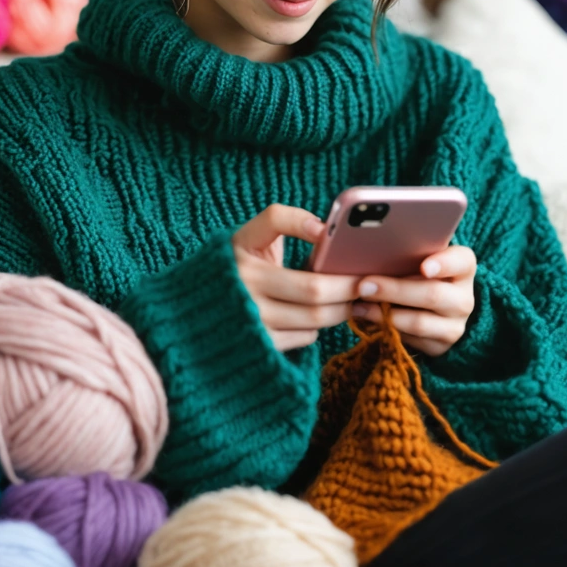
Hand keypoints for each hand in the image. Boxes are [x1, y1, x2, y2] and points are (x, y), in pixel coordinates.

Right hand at [233, 204, 360, 351]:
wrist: (199, 315)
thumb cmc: (241, 266)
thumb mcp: (253, 239)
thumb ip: (285, 223)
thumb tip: (326, 230)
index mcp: (241, 246)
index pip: (274, 219)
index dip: (303, 223)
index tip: (328, 232)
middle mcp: (242, 282)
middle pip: (314, 289)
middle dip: (349, 286)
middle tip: (366, 282)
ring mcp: (250, 318)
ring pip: (315, 317)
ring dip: (341, 309)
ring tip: (352, 299)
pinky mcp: (259, 346)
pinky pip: (305, 336)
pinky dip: (318, 326)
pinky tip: (318, 315)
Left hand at [350, 246, 475, 356]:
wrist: (435, 309)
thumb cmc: (418, 273)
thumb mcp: (419, 260)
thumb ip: (405, 255)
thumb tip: (368, 252)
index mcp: (463, 268)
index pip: (461, 261)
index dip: (444, 264)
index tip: (425, 267)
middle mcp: (464, 298)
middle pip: (432, 294)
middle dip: (394, 290)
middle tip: (364, 285)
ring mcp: (455, 325)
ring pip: (419, 322)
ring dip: (384, 314)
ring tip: (358, 305)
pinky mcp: (441, 346)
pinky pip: (411, 339)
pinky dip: (386, 328)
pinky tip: (366, 318)